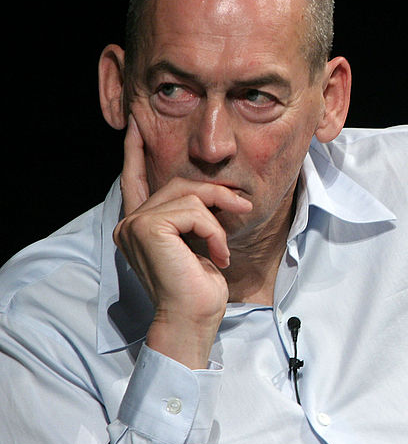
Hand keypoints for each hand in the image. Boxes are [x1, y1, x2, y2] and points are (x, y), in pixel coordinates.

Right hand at [113, 116, 251, 367]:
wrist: (193, 320)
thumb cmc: (199, 288)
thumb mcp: (199, 242)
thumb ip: (193, 215)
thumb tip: (211, 190)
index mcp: (138, 226)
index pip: (134, 179)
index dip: (136, 151)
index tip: (137, 124)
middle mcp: (129, 223)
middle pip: (178, 182)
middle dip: (215, 192)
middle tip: (242, 205)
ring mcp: (135, 225)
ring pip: (190, 194)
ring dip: (219, 219)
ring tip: (223, 248)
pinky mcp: (149, 228)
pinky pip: (195, 211)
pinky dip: (214, 231)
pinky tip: (217, 256)